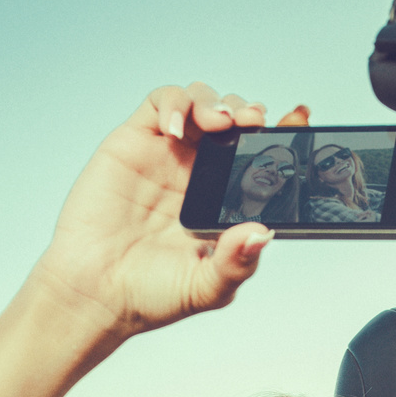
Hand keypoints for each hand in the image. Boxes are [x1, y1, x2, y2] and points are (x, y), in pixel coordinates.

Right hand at [29, 83, 309, 354]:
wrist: (95, 292)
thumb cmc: (152, 294)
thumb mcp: (207, 287)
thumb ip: (237, 263)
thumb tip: (264, 234)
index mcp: (225, 201)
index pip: (261, 157)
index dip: (283, 135)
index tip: (299, 120)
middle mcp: (200, 173)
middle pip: (236, 120)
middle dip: (250, 113)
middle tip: (254, 123)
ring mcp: (168, 154)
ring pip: (203, 103)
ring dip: (217, 102)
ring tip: (218, 124)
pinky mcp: (135, 141)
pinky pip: (162, 102)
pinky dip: (175, 103)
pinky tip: (176, 128)